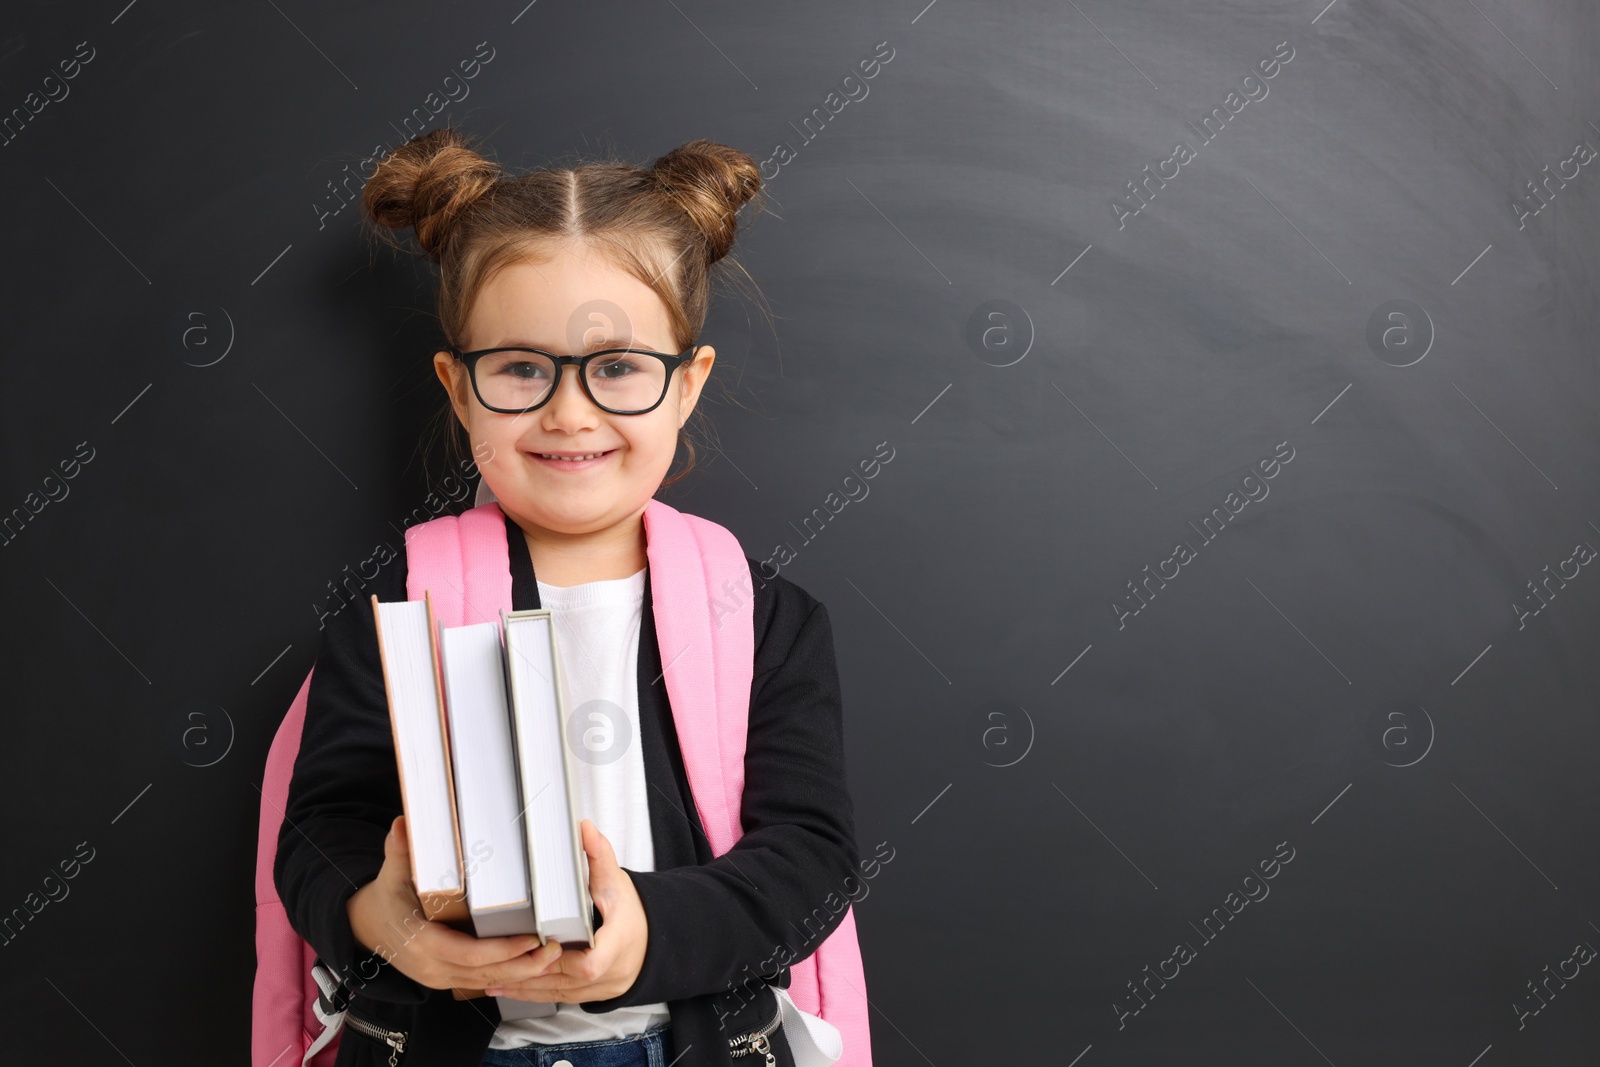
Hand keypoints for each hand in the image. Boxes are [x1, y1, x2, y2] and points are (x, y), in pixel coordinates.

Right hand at [346, 815, 564, 992]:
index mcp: (422, 942)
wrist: (368, 925)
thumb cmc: (388, 896)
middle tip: (556, 950)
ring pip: (486, 982)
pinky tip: (533, 967)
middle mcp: (432, 966)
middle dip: (523, 966)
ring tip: (554, 959)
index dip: (502, 950)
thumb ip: (400, 850)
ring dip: (522, 974)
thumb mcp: (392, 873)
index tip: (531, 939)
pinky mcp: (447, 978)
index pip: (468, 954)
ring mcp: (439, 977)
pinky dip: (508, 976)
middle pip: (485, 974)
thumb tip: (402, 823)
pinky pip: (481, 982)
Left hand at [488, 819, 648, 1002]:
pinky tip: (508, 988)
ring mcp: (601, 987)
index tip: (542, 947)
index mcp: (618, 942)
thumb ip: (599, 855)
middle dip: (530, 973)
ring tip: (493, 978)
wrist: (653, 938)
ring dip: (525, 987)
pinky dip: (533, 994)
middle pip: (565, 980)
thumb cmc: (631, 910)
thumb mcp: (616, 880)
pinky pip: (560, 998)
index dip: (563, 960)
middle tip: (498, 964)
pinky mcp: (591, 995)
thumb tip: (583, 828)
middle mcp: (610, 971)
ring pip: (559, 993)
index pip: (590, 963)